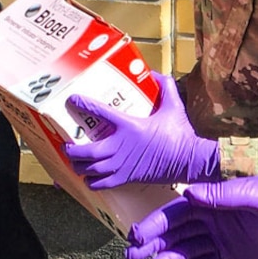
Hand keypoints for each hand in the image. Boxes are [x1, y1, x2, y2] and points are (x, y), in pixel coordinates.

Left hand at [63, 71, 219, 188]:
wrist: (190, 161)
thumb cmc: (180, 135)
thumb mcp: (174, 107)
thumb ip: (165, 88)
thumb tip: (156, 74)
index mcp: (128, 126)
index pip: (99, 112)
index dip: (82, 105)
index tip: (72, 101)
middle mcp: (119, 147)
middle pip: (83, 152)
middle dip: (70, 149)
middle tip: (67, 144)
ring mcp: (121, 165)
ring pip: (88, 169)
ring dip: (78, 165)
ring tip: (76, 161)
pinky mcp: (126, 178)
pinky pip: (100, 184)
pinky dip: (91, 182)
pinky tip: (89, 178)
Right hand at [126, 176, 257, 258]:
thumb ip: (226, 195)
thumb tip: (189, 192)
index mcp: (219, 197)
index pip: (180, 209)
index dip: (157, 222)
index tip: (137, 237)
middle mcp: (216, 216)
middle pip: (177, 230)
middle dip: (153, 244)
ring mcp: (222, 237)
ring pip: (186, 249)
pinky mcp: (231, 256)